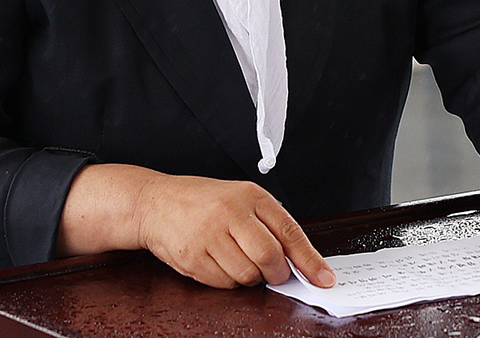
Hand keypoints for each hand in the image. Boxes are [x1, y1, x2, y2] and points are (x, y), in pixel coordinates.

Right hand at [57, 163, 335, 289]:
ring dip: (250, 278)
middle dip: (277, 273)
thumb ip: (269, 225)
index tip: (325, 279)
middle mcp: (229, 212)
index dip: (310, 260)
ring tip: (238, 260)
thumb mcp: (240, 198)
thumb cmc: (203, 201)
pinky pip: (224, 284)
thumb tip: (302, 263)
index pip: (288, 232)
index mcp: (249, 195)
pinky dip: (228, 281)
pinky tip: (219, 262)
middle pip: (269, 257)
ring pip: (247, 275)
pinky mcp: (192, 256)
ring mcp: (208, 235)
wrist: (155, 202)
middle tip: (273, 273)